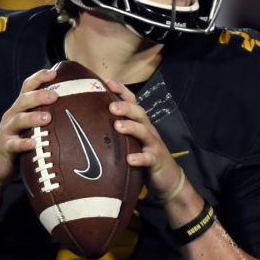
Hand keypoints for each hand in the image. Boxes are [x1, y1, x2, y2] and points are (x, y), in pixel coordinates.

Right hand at [0, 67, 58, 183]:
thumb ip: (47, 116)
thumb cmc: (22, 143)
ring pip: (18, 119)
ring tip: (47, 118)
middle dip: (39, 95)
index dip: (39, 77)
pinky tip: (34, 144)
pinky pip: (14, 144)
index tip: (55, 72)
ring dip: (32, 117)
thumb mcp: (32, 126)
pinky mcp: (5, 147)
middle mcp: (13, 115)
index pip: (28, 87)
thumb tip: (78, 110)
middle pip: (24, 100)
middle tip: (55, 95)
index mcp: (21, 107)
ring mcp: (7, 130)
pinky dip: (23, 143)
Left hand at [106, 79, 184, 199]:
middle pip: (139, 114)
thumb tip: (91, 122)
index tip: (107, 81)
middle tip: (111, 105)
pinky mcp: (156, 161)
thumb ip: (118, 131)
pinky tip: (130, 159)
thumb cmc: (144, 155)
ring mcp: (153, 145)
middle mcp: (147, 130)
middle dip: (125, 107)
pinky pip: (149, 158)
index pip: (132, 102)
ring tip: (118, 126)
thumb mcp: (132, 140)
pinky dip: (140, 158)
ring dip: (131, 127)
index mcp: (140, 123)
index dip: (122, 91)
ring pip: (144, 132)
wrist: (168, 178)